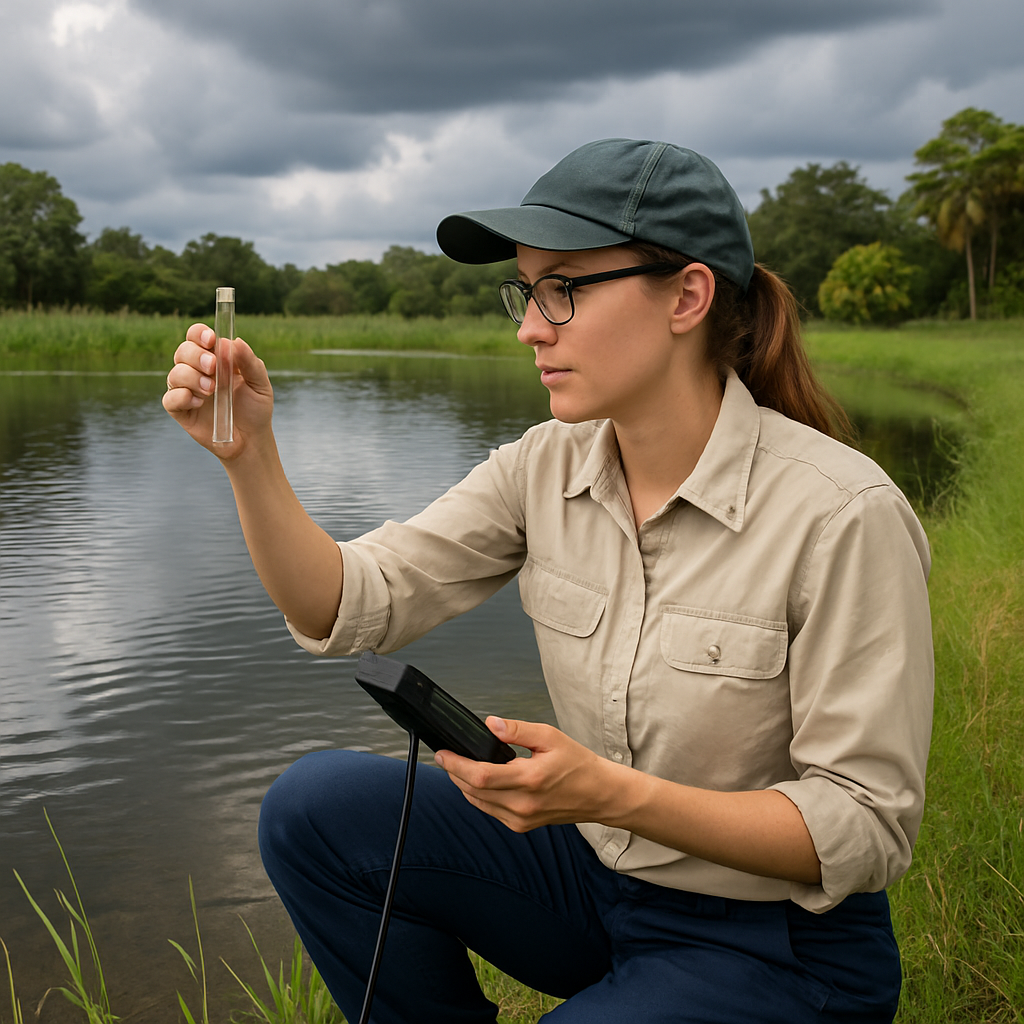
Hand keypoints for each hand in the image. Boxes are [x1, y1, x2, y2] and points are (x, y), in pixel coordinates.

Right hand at [162, 323, 273, 458]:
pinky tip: (198, 402)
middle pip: (183, 351)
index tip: (211, 340)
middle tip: (213, 368)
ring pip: (175, 373)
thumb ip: (250, 362)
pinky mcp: (181, 410)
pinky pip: (170, 398)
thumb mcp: (260, 384)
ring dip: (191, 378)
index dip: (199, 334)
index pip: (197, 337)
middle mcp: (197, 371)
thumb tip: (235, 341)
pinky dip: (181, 397)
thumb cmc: (255, 409)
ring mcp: (187, 390)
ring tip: (211, 390)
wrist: (251, 439)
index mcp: (215, 359)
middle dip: (196, 356)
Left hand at [435, 718, 625, 832]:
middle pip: (473, 790)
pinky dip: (478, 795)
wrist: (598, 794)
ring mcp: (520, 819)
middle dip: (454, 772)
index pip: (481, 775)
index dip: (456, 764)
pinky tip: (478, 781)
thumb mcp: (549, 736)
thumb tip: (490, 724)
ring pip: (477, 802)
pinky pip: (489, 810)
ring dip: (463, 784)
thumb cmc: (578, 764)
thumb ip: (517, 730)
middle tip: (445, 755)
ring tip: (457, 765)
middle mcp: (522, 804)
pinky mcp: (520, 826)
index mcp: (530, 779)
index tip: (442, 752)